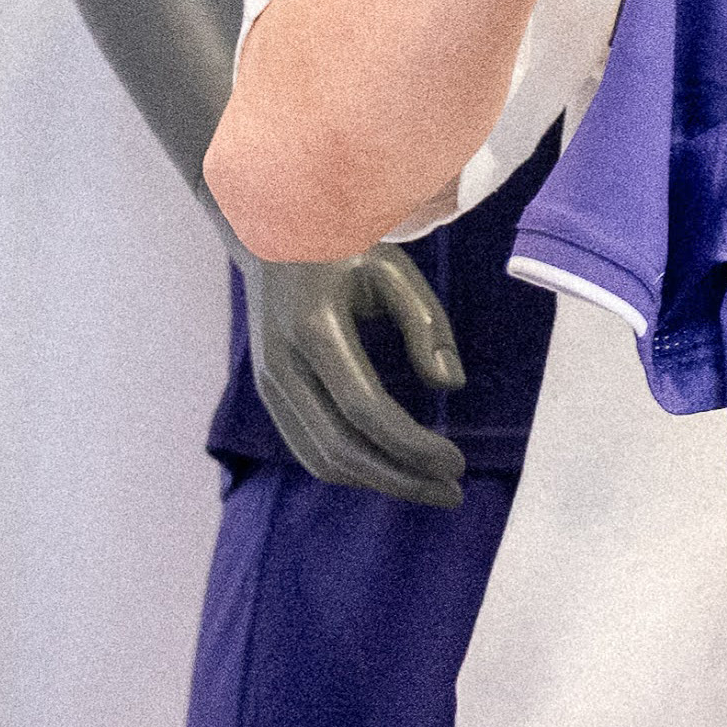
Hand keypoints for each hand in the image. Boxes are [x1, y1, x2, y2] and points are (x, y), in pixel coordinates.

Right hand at [244, 246, 468, 506]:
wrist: (270, 233)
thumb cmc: (342, 247)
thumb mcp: (393, 268)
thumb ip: (426, 323)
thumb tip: (450, 385)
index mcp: (315, 329)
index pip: (365, 409)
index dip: (412, 445)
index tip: (457, 462)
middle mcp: (283, 365)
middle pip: (341, 448)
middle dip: (400, 479)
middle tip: (453, 492)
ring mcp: (269, 384)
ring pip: (320, 458)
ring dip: (379, 482)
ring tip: (431, 488)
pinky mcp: (270, 394)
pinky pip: (308, 447)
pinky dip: (353, 469)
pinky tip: (394, 469)